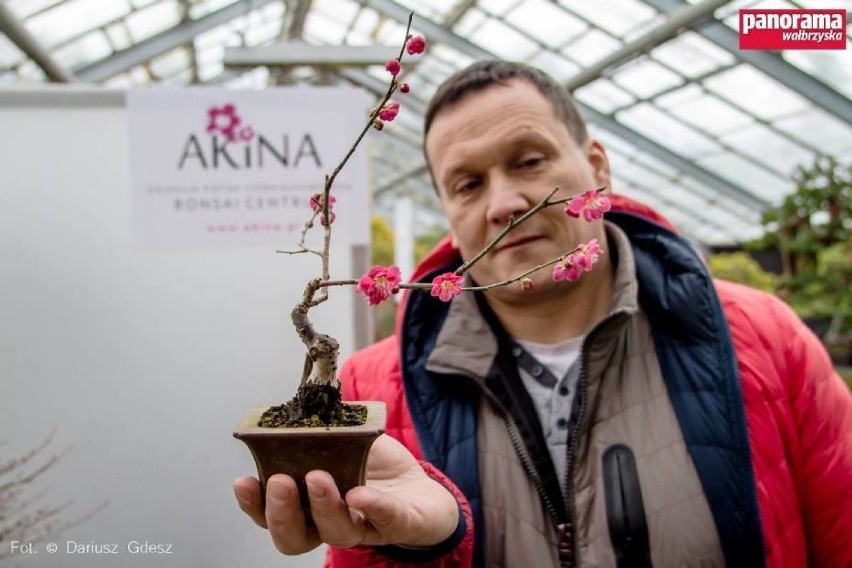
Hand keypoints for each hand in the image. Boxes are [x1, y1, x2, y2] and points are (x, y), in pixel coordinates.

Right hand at [233, 434, 459, 554]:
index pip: (270, 515)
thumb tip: (308, 393)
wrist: (418, 490)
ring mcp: (363, 526)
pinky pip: (385, 520)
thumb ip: (323, 425)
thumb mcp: (345, 440)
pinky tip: (361, 494)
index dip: (254, 504)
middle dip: (281, 511)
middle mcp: (328, 522)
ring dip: (323, 506)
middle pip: (294, 535)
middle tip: (279, 482)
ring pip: (335, 533)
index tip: (243, 481)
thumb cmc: (372, 466)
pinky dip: (373, 507)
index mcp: (307, 504)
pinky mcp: (397, 524)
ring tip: (318, 478)